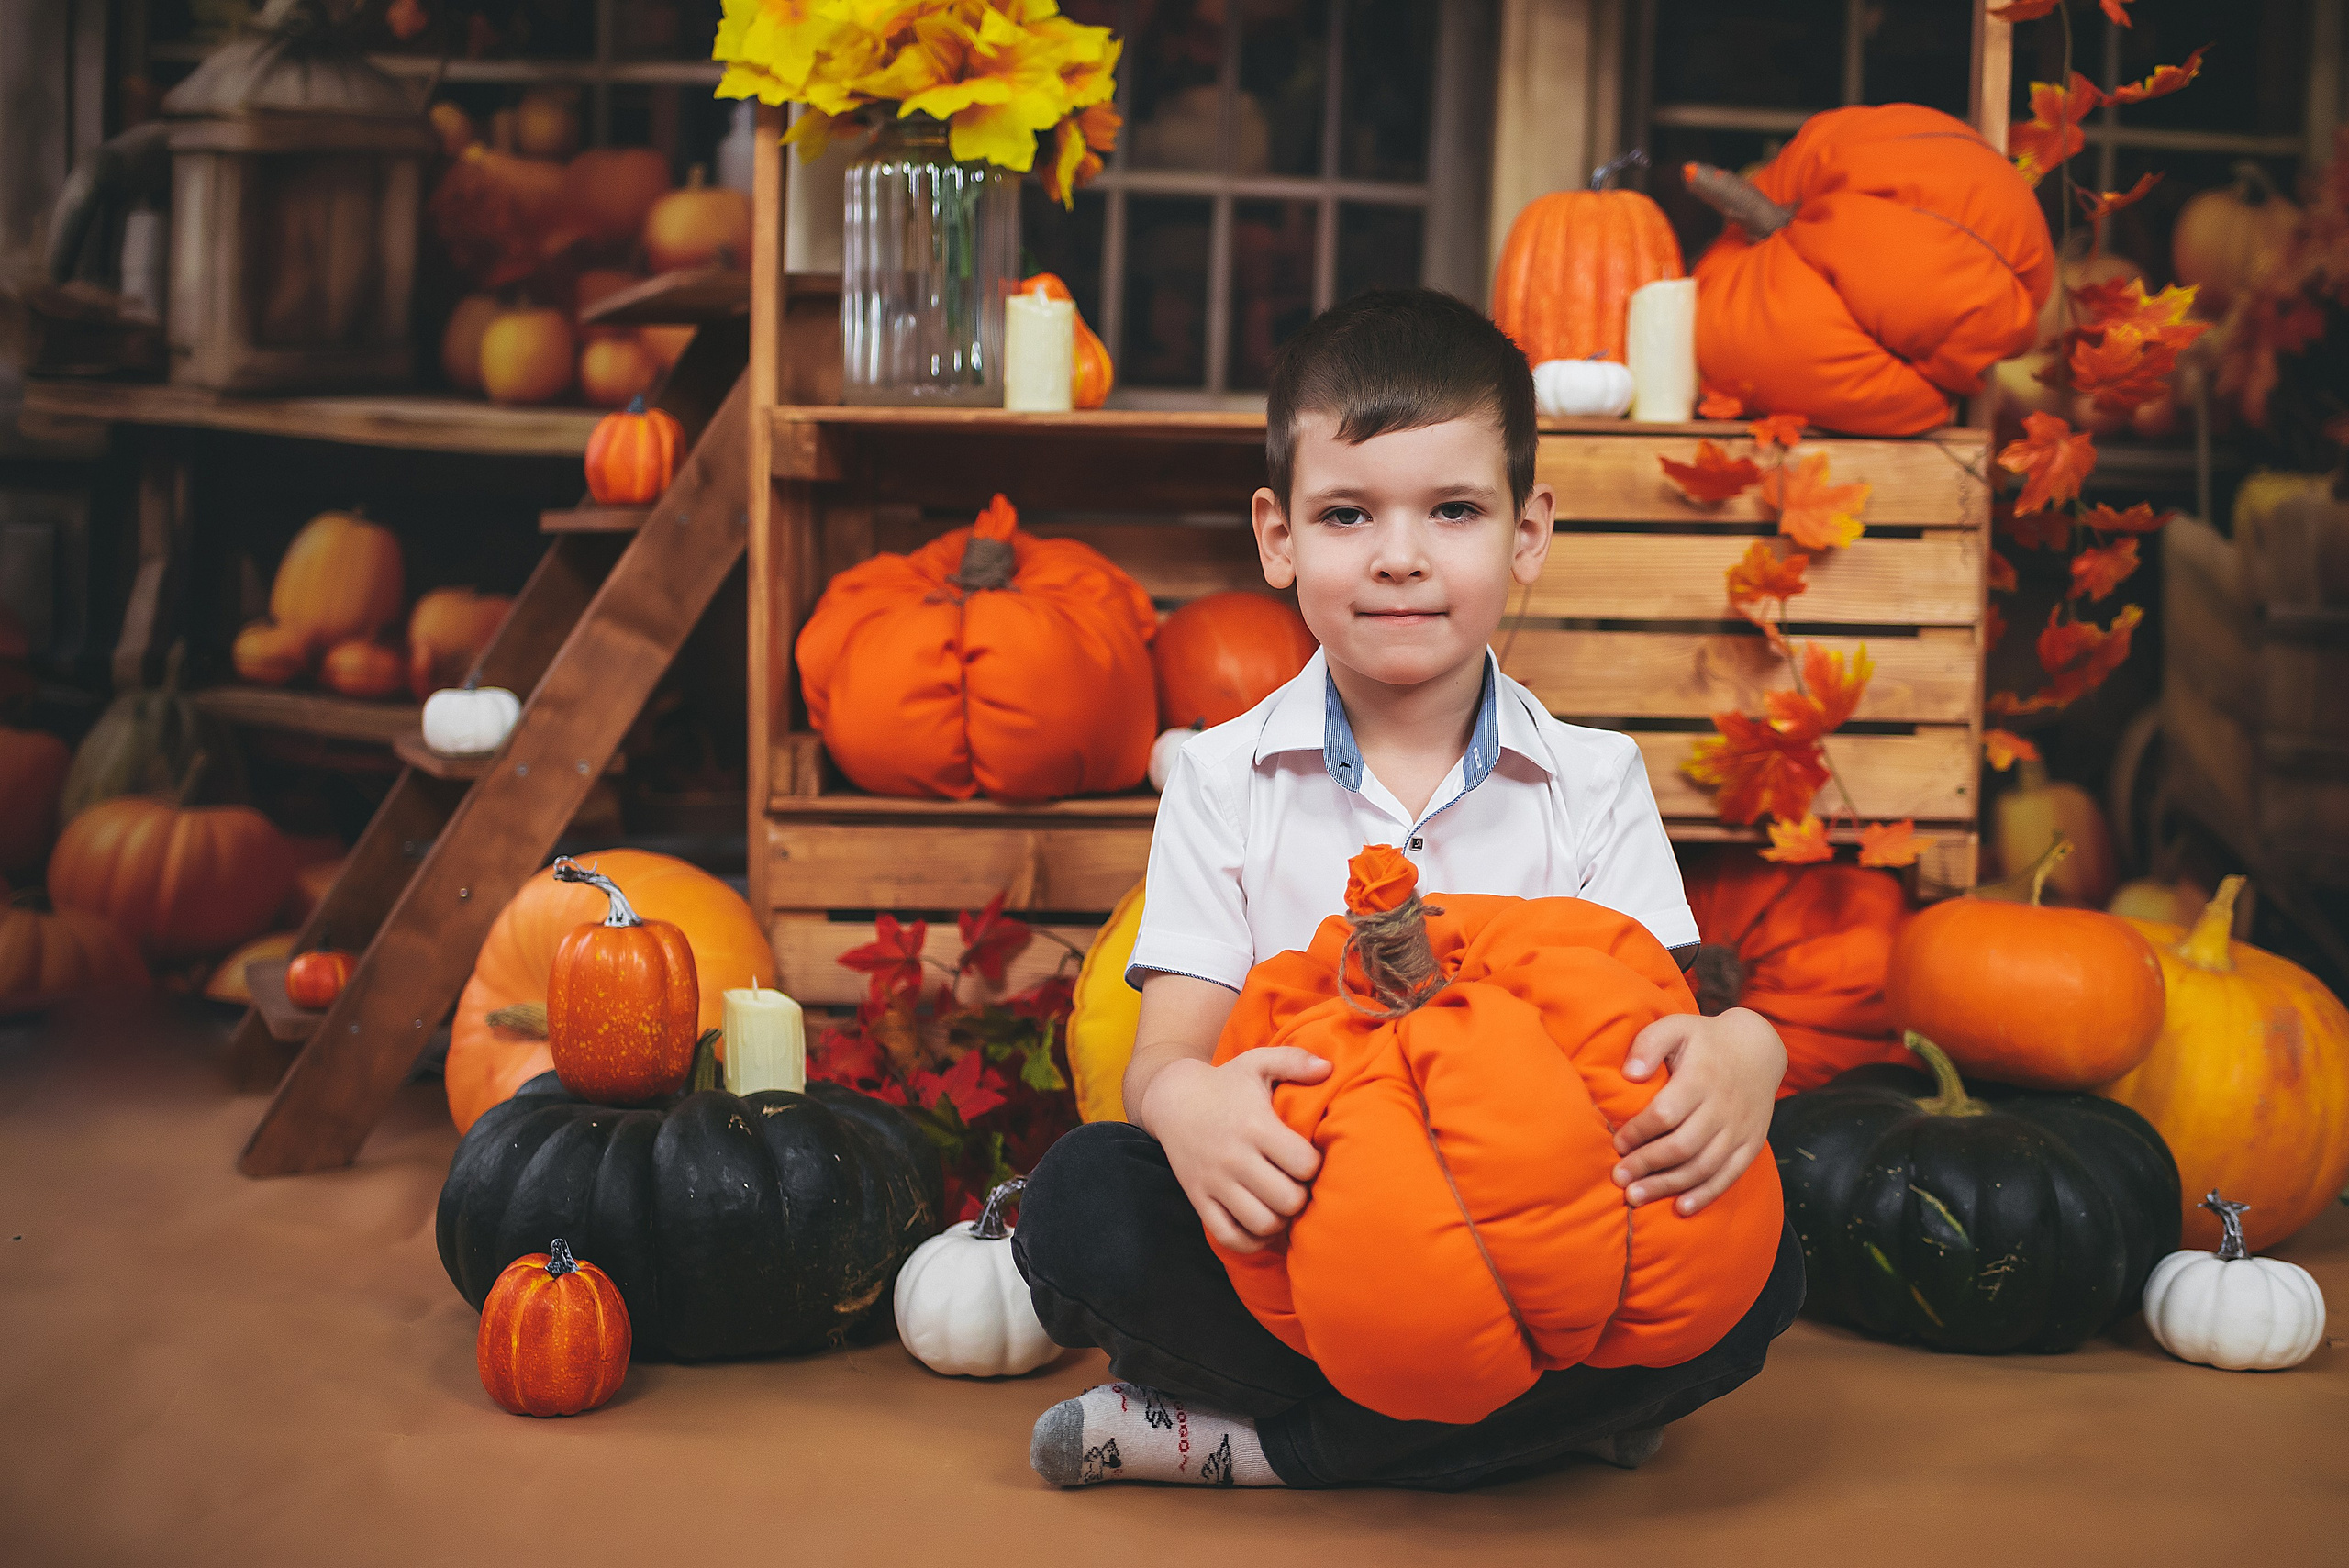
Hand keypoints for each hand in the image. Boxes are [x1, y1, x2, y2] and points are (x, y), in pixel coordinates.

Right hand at [1140, 1048, 1329, 1254]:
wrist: (1172, 1099)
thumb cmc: (1225, 1082)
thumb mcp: (1257, 1062)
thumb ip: (1294, 1060)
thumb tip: (1328, 1068)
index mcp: (1255, 1126)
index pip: (1303, 1164)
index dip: (1315, 1165)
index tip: (1309, 1158)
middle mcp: (1234, 1158)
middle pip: (1287, 1200)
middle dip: (1301, 1196)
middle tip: (1299, 1184)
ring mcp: (1214, 1182)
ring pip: (1262, 1223)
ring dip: (1280, 1219)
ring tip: (1281, 1202)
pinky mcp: (1199, 1199)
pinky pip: (1230, 1237)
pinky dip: (1252, 1240)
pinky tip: (1261, 1223)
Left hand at [1610, 1007, 1785, 1216]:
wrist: (1757, 1049)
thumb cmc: (1704, 1040)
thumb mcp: (1676, 1027)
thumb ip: (1649, 1043)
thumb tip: (1630, 1073)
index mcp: (1702, 1078)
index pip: (1666, 1113)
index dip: (1639, 1132)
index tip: (1617, 1143)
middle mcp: (1723, 1107)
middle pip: (1682, 1145)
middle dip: (1647, 1165)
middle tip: (1619, 1178)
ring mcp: (1740, 1128)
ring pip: (1703, 1166)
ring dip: (1668, 1185)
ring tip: (1636, 1197)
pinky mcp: (1751, 1143)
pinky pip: (1730, 1175)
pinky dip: (1706, 1194)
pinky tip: (1681, 1208)